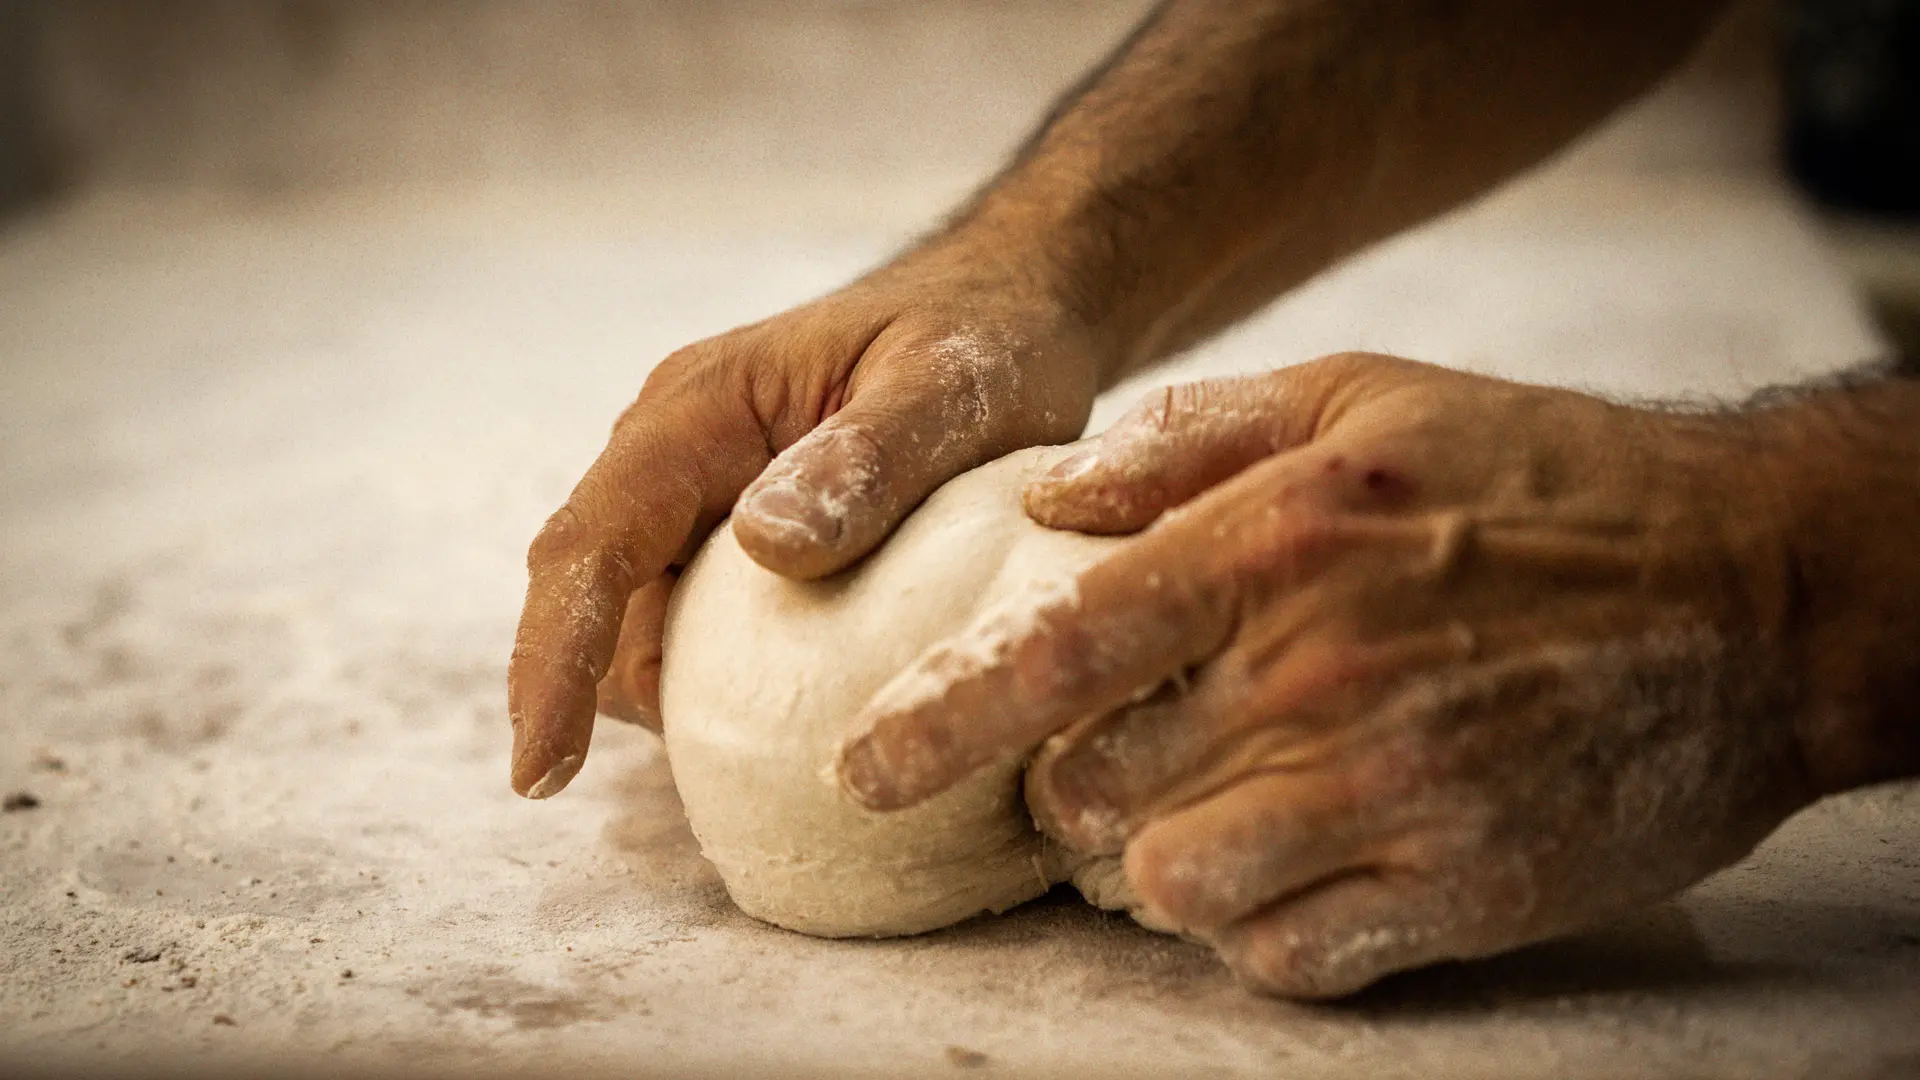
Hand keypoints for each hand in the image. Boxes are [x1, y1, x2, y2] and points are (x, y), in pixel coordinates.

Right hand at [508, 246, 1103, 796]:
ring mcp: (702, 493)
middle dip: (585, 692)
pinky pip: (697, 620)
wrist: (1012, 308)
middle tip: (665, 786)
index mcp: (699, 411)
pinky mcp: (738, 532)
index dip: (555, 659)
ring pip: (640, 618)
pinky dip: (717, 677)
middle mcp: (676, 452)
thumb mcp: (951, 389)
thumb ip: (871, 459)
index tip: (538, 771)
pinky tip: (788, 721)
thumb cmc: (987, 336)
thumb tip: (764, 546)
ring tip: (754, 761)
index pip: (592, 543)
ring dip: (667, 689)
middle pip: (592, 592)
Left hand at [838, 353, 1828, 996]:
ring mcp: (1387, 799)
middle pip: (1092, 789)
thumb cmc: (1539, 481)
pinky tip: (1287, 864)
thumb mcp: (1365, 396)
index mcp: (1274, 548)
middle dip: (1061, 792)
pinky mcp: (1455, 891)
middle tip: (1093, 764)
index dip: (938, 722)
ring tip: (1192, 813)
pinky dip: (1253, 926)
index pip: (1056, 652)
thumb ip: (1193, 439)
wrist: (1749, 592)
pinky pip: (1281, 956)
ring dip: (1150, 863)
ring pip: (1170, 886)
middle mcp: (1314, 680)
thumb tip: (1048, 495)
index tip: (860, 773)